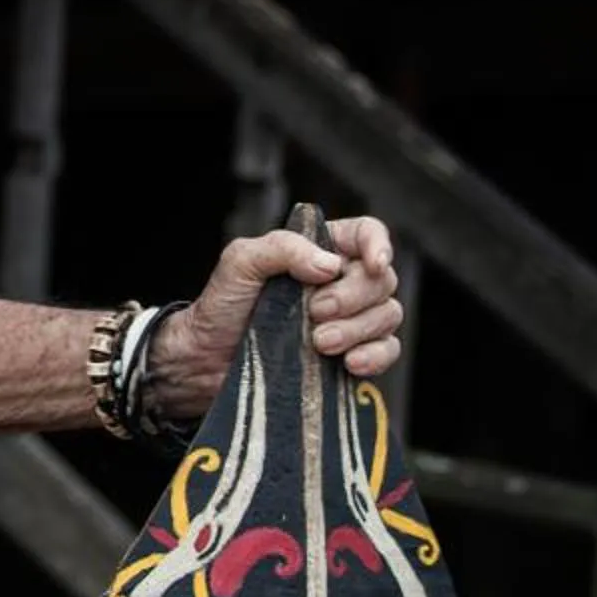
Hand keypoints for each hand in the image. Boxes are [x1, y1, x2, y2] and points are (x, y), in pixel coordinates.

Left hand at [155, 215, 403, 421]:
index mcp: (319, 250)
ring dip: (357, 329)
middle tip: (314, 312)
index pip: (367, 233)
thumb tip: (329, 264)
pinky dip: (375, 357)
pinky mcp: (352, 355)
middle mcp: (341, 282)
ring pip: (388, 315)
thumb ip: (282, 248)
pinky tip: (350, 363)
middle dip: (352, 297)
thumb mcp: (241, 262)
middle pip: (381, 280)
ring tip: (319, 342)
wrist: (209, 360)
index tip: (372, 264)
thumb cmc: (223, 305)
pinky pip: (387, 352)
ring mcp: (350, 320)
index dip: (378, 245)